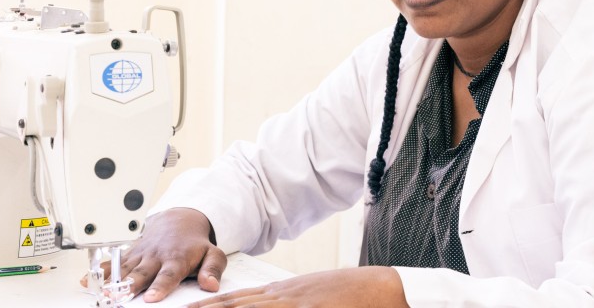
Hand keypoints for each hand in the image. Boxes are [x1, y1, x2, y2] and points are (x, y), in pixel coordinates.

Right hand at [79, 207, 226, 302]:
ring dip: (113, 281)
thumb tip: (211, 284)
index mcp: (176, 258)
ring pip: (125, 268)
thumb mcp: (212, 253)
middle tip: (119, 295)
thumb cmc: (195, 243)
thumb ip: (213, 269)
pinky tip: (88, 280)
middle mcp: (156, 257)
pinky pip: (114, 262)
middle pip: (141, 273)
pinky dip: (102, 270)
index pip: (169, 274)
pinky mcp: (130, 253)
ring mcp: (141, 255)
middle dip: (130, 285)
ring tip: (103, 292)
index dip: (160, 286)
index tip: (152, 298)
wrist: (179, 219)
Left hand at [185, 267, 407, 307]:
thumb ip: (290, 303)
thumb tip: (268, 305)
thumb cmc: (353, 294)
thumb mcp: (315, 298)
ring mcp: (295, 306)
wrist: (382, 288)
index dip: (210, 306)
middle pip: (235, 306)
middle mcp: (284, 299)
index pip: (238, 300)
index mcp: (284, 294)